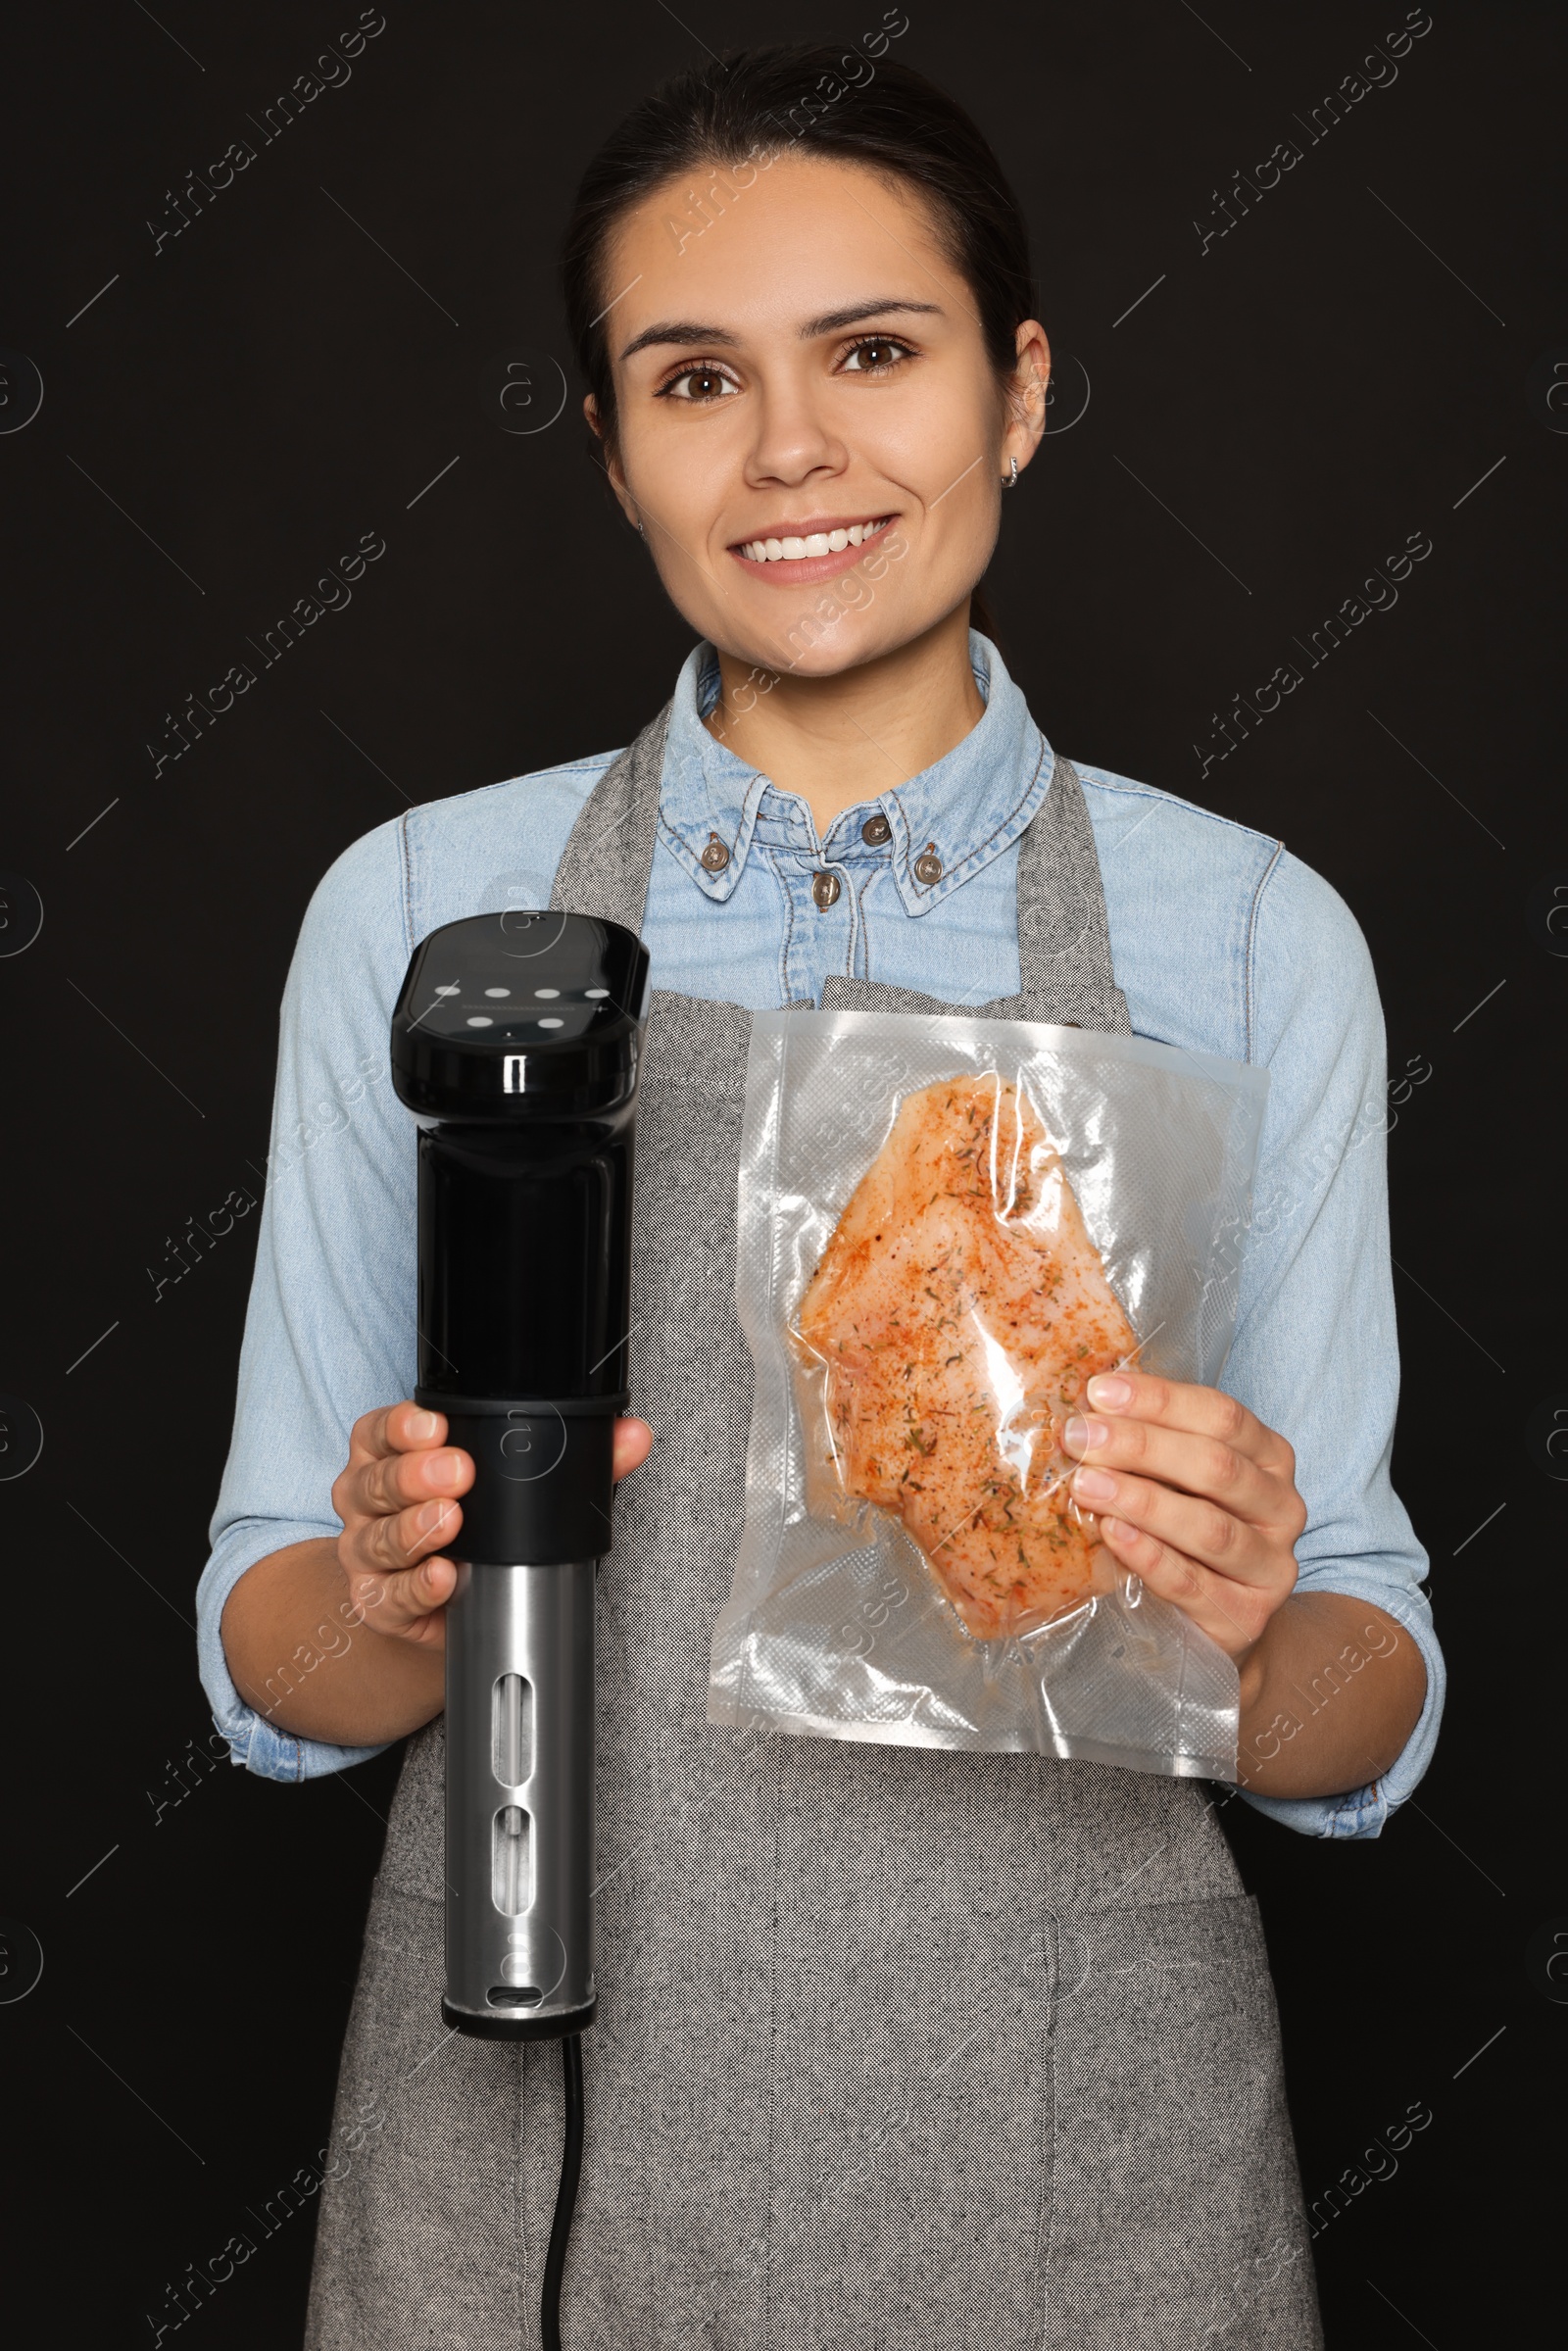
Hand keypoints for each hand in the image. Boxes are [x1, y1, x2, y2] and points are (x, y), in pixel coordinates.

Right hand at [331, 1401, 652, 1650]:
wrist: (449, 1600)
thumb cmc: (479, 1525)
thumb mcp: (520, 1484)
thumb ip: (575, 1455)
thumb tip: (631, 1436)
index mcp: (392, 1452)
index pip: (384, 1430)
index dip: (404, 1425)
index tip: (436, 1425)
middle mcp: (369, 1497)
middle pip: (379, 1480)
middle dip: (416, 1474)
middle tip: (458, 1472)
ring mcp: (367, 1551)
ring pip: (378, 1537)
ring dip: (414, 1530)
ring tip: (450, 1522)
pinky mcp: (377, 1602)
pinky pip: (389, 1596)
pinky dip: (417, 1587)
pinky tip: (443, 1577)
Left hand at [1063, 1371, 1306, 1671]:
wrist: (1219, 1619)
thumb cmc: (1189, 1530)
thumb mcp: (1180, 1479)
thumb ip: (1152, 1442)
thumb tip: (1085, 1405)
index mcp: (1270, 1457)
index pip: (1222, 1415)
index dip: (1160, 1400)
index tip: (1098, 1392)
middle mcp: (1281, 1507)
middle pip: (1216, 1466)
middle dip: (1142, 1446)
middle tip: (1080, 1438)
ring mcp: (1270, 1565)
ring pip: (1208, 1526)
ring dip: (1142, 1501)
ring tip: (1086, 1485)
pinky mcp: (1246, 1616)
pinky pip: (1192, 1582)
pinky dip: (1148, 1555)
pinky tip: (1111, 1534)